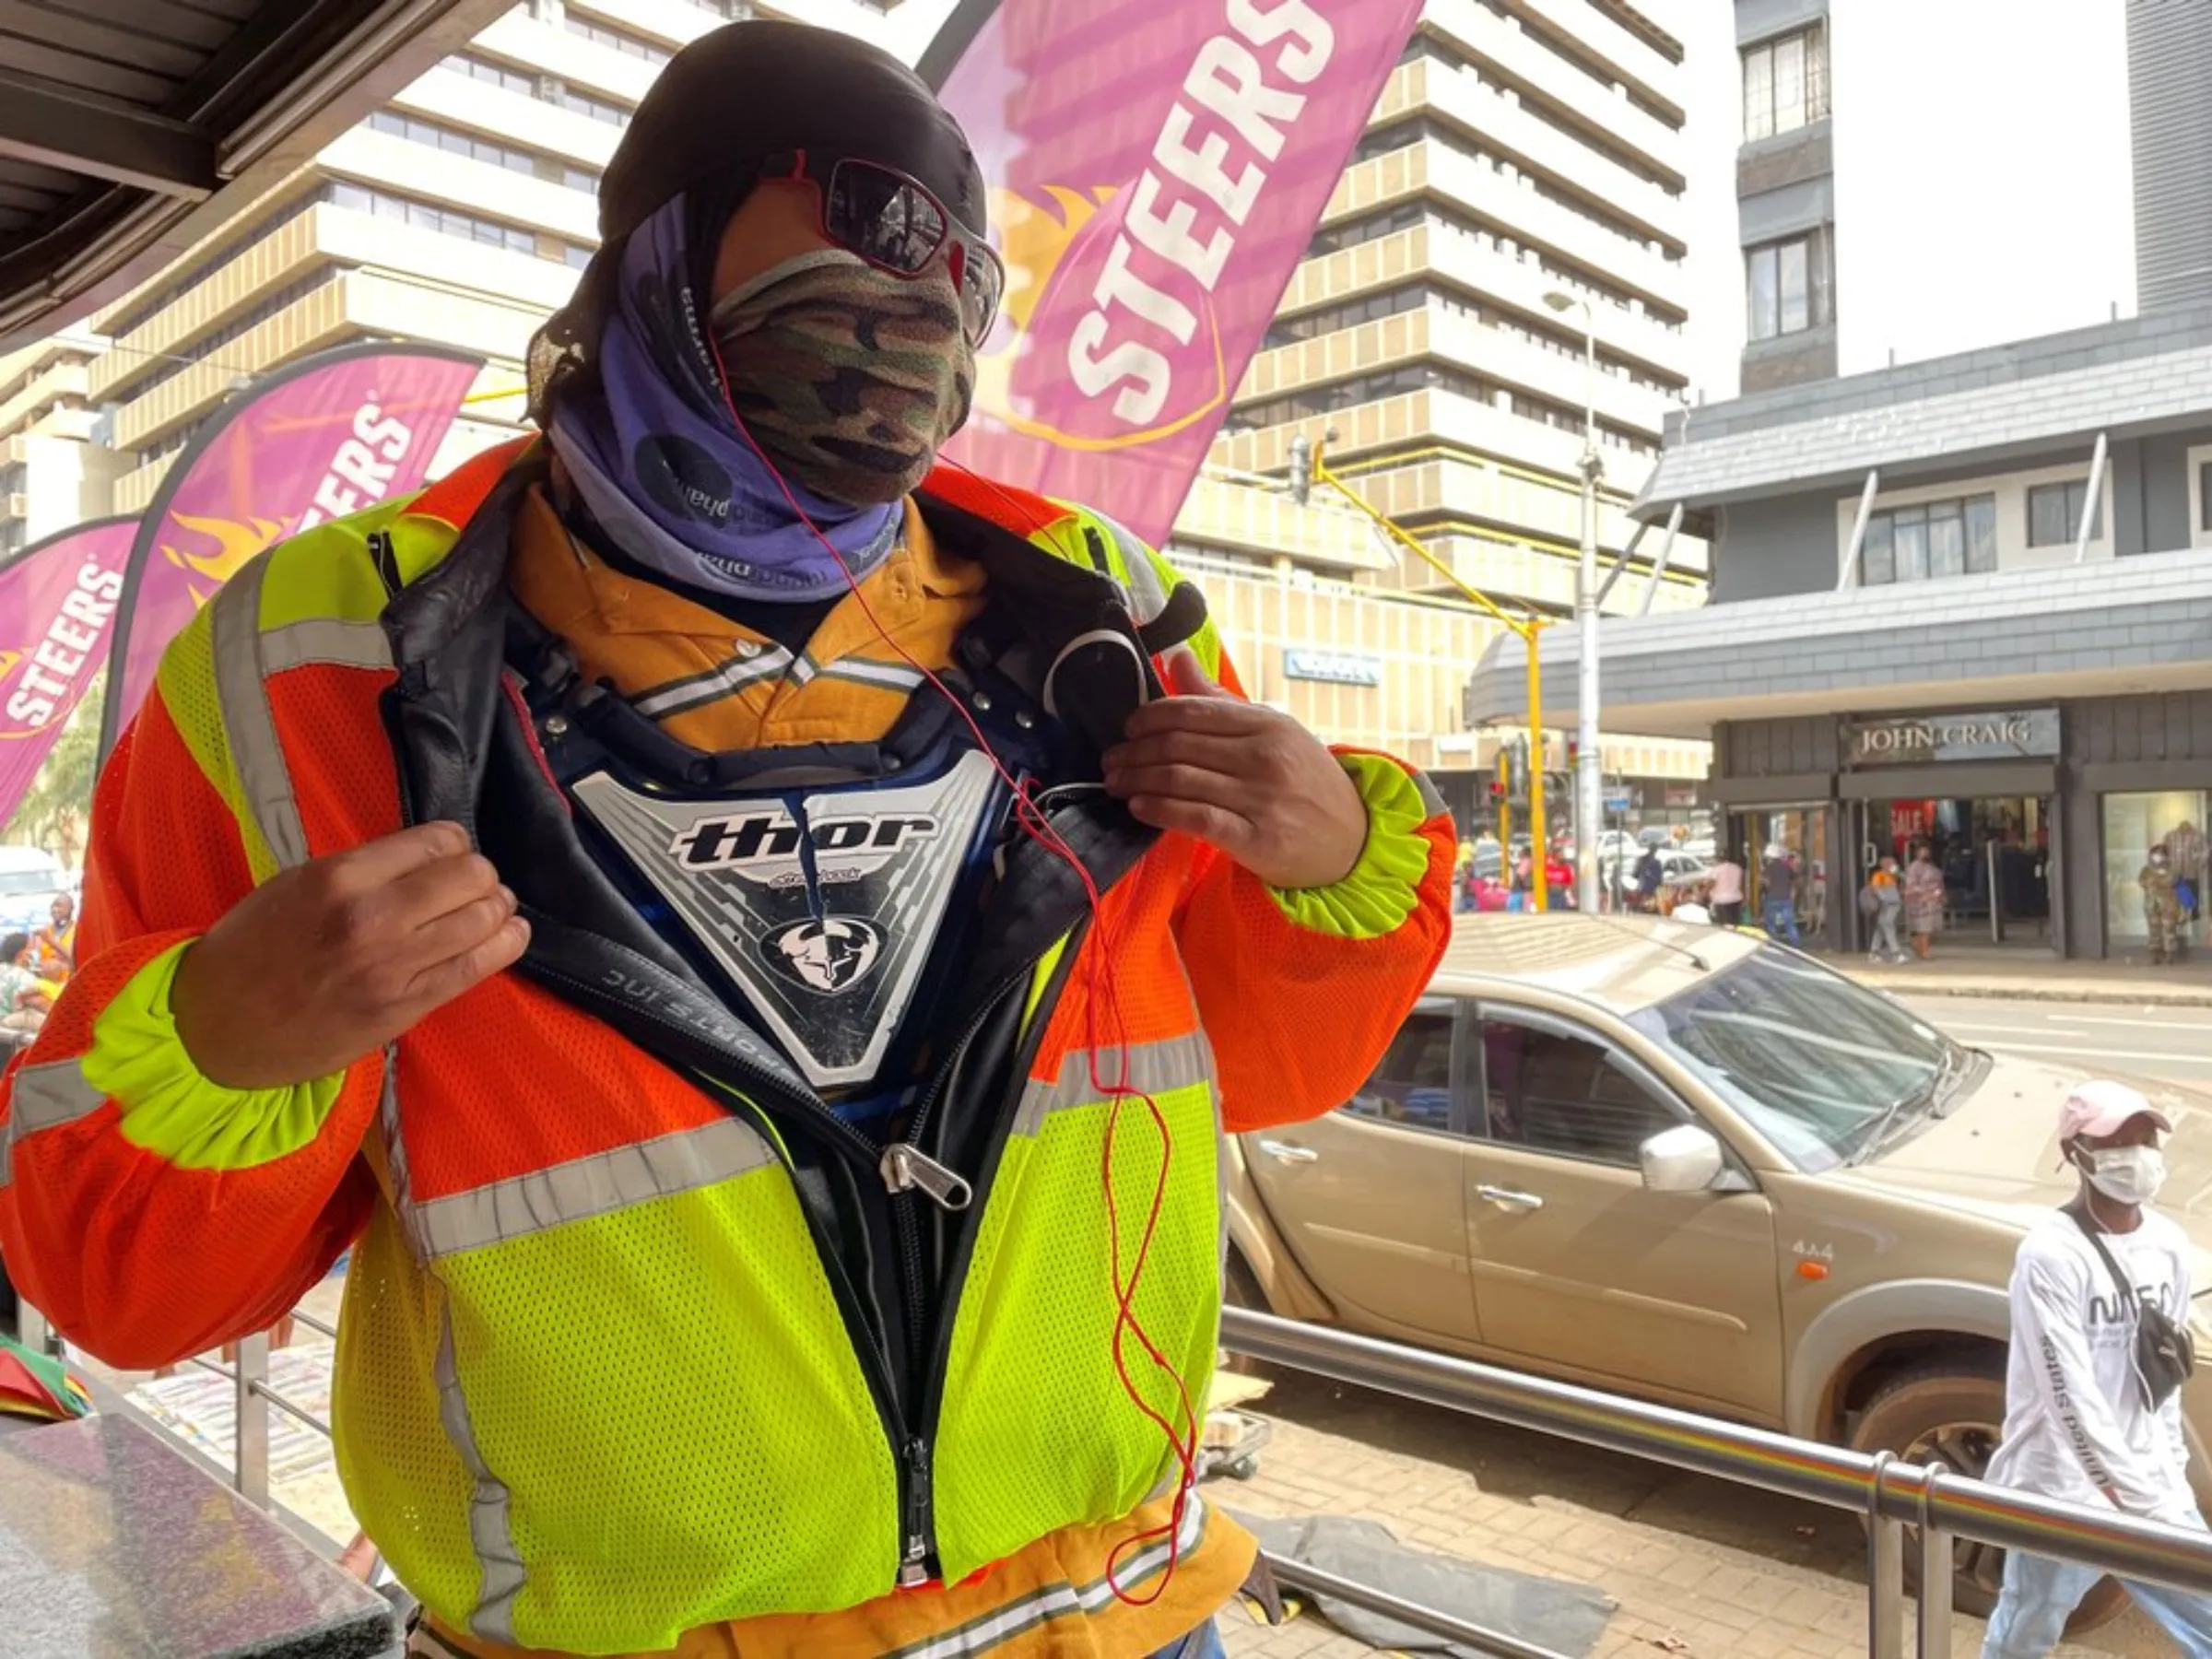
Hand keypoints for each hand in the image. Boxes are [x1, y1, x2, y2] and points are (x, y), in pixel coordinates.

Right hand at [171, 823, 528, 1089]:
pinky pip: (477, 967)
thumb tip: (427, 856)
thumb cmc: (254, 948)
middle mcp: (373, 917)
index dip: (453, 845)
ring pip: (484, 918)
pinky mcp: (407, 1006)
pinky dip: (505, 945)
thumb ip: (364, 869)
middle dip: (481, 876)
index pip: (437, 841)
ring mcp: (394, 965)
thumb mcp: (298, 885)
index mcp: (341, 877)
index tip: (450, 854)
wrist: (218, 1026)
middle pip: (471, 876)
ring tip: (493, 909)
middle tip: (475, 884)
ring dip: (497, 909)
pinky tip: (510, 935)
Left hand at [1102, 653, 1369, 888]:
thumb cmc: (1306, 782)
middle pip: (1179, 746)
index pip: (1193, 711)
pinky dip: (1160, 811)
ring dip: (1138, 781)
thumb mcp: (1273, 732)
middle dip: (1135, 752)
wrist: (1353, 840)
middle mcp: (1264, 757)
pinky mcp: (1257, 840)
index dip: (1150, 717)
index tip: (1128, 728)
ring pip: (1180, 780)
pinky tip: (1139, 808)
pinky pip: (1196, 819)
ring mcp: (1261, 799)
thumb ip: (1220, 701)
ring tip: (1116, 783)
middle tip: (1111, 761)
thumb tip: (1175, 657)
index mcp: (1267, 724)